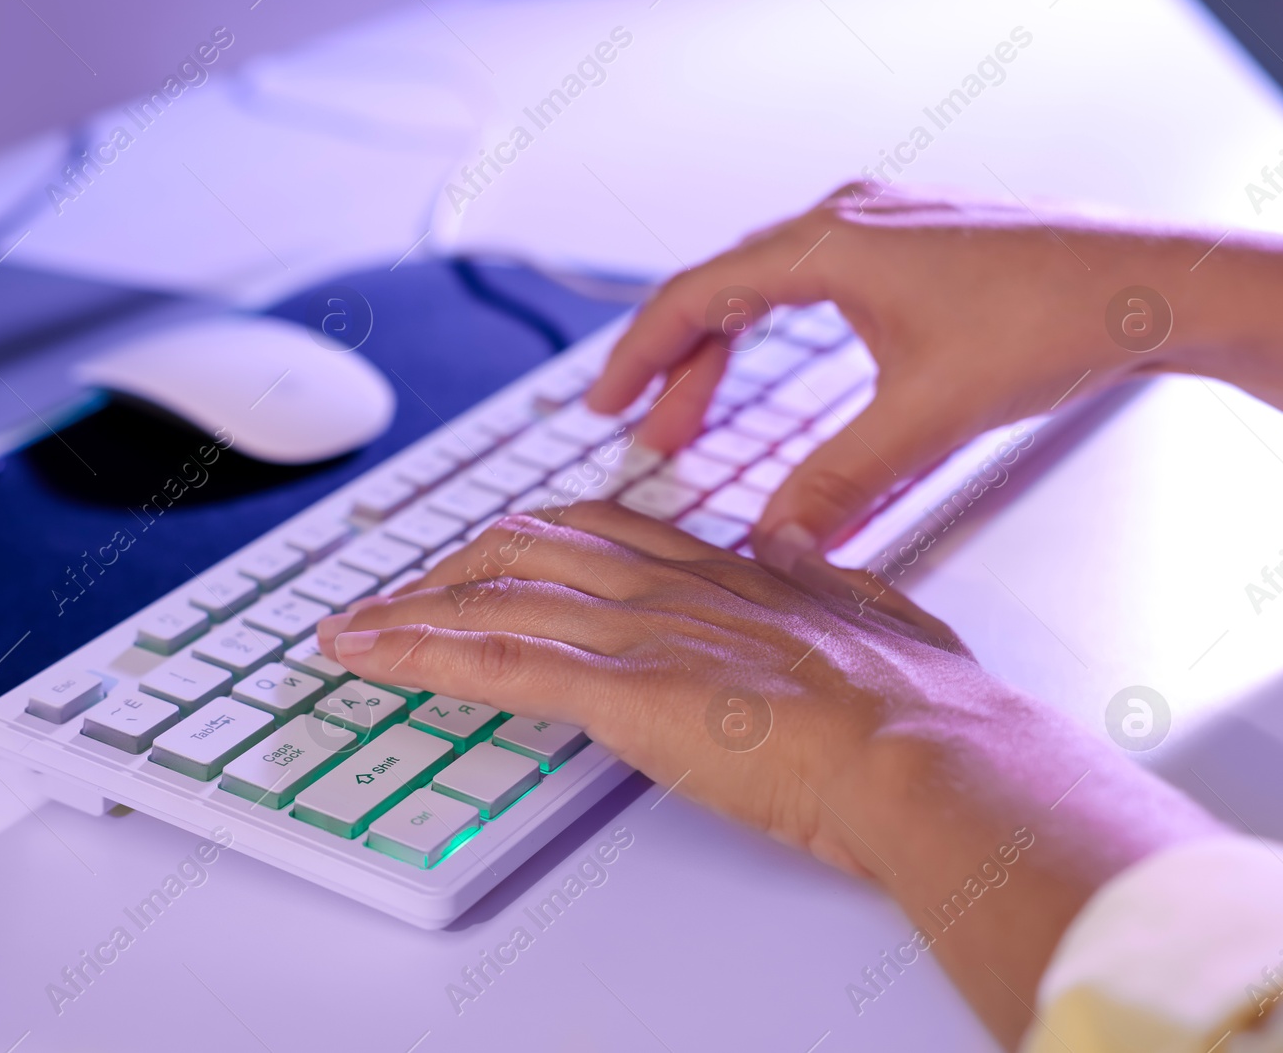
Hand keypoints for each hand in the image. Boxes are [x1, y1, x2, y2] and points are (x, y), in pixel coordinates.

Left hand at [318, 500, 968, 875]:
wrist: (929, 751)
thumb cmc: (920, 706)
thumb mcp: (875, 614)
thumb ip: (823, 577)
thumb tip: (790, 551)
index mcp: (723, 572)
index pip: (599, 531)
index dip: (530, 539)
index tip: (491, 556)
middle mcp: (669, 586)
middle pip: (527, 548)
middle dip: (454, 569)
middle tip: (406, 596)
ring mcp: (640, 631)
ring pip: (494, 598)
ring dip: (410, 613)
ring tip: (352, 628)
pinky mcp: (623, 689)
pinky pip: (494, 662)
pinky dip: (416, 655)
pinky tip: (365, 653)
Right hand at [584, 183, 1282, 566]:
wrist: (1152, 284)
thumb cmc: (1054, 322)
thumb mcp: (928, 417)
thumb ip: (838, 484)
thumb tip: (773, 546)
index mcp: (826, 245)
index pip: (694, 297)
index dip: (638, 358)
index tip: (602, 407)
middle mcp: (841, 222)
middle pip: (720, 293)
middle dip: (677, 369)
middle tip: (644, 433)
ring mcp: (876, 228)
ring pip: (763, 290)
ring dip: (723, 355)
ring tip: (691, 422)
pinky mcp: (908, 248)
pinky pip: (807, 286)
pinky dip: (772, 337)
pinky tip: (772, 379)